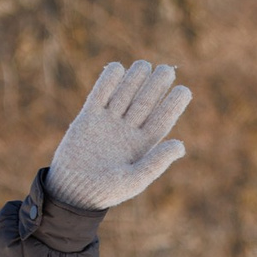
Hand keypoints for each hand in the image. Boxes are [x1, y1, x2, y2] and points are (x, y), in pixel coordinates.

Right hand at [47, 60, 191, 210]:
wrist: (72, 190)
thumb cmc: (106, 191)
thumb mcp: (134, 180)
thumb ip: (156, 162)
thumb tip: (180, 145)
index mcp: (143, 145)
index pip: (162, 119)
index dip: (174, 105)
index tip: (184, 90)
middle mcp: (128, 130)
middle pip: (146, 101)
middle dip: (157, 86)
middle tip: (166, 71)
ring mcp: (109, 121)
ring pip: (125, 93)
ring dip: (135, 78)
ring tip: (144, 66)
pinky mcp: (89, 116)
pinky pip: (100, 93)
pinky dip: (108, 81)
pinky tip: (118, 68)